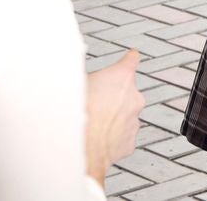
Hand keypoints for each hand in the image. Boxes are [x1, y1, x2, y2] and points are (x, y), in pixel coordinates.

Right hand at [85, 50, 144, 186]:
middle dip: (112, 96)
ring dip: (111, 117)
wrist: (81, 149)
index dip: (128, 59)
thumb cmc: (77, 114)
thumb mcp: (75, 82)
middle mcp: (133, 98)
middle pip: (125, 92)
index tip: (131, 56)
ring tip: (91, 121)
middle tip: (92, 101)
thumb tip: (72, 69)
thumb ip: (83, 75)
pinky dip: (111, 136)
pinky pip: (121, 136)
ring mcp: (134, 121)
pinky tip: (95, 137)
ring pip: (123, 115)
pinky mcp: (129, 142)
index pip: (131, 60)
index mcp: (121, 77)